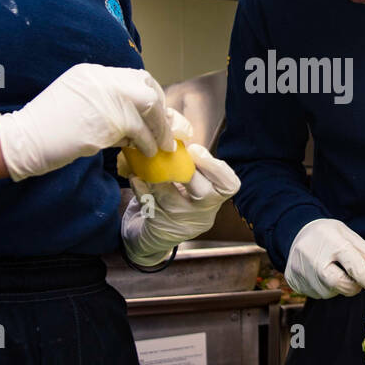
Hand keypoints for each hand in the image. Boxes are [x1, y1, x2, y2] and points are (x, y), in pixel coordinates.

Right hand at [0, 64, 173, 181]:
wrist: (22, 139)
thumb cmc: (44, 128)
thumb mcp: (75, 101)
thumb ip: (102, 102)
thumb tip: (135, 118)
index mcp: (92, 73)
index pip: (134, 77)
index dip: (151, 95)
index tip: (156, 113)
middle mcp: (101, 80)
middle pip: (147, 86)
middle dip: (160, 109)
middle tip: (165, 129)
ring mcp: (105, 98)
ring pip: (148, 108)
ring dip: (158, 129)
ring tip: (161, 146)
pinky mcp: (107, 121)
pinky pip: (138, 131)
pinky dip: (147, 142)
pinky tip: (146, 152)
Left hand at [121, 132, 240, 265]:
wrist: (153, 234)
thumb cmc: (175, 197)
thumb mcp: (189, 182)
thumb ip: (190, 162)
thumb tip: (178, 131)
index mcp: (214, 198)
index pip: (229, 185)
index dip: (216, 167)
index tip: (196, 150)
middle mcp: (202, 214)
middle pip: (204, 194)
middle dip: (186, 171)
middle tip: (169, 154)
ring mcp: (181, 223)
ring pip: (170, 198)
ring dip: (156, 176)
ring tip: (145, 160)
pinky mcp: (159, 227)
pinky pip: (149, 205)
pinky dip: (140, 189)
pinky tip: (135, 178)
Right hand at [284, 219, 364, 299]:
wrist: (294, 230)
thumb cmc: (326, 233)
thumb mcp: (348, 234)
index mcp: (333, 244)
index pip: (357, 269)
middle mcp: (315, 258)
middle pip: (342, 286)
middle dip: (353, 286)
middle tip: (352, 275)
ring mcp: (302, 271)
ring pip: (329, 292)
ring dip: (336, 286)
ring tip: (331, 269)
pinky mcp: (293, 280)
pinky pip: (316, 294)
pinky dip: (323, 287)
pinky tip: (319, 273)